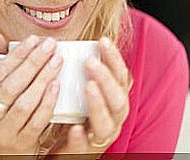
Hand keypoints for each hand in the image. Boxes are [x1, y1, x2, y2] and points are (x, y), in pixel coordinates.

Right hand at [0, 32, 62, 154]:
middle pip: (11, 86)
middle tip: (50, 46)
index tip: (35, 39)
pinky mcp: (20, 145)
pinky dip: (48, 101)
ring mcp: (2, 134)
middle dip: (33, 62)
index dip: (17, 54)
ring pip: (25, 102)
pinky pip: (37, 120)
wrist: (3, 156)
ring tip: (57, 61)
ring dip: (43, 78)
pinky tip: (57, 85)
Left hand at [52, 37, 131, 154]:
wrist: (69, 147)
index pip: (120, 76)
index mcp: (116, 99)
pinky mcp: (85, 151)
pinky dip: (80, 137)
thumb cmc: (78, 113)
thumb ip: (84, 71)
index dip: (114, 59)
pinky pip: (85, 146)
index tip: (102, 41)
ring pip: (106, 122)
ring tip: (89, 87)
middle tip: (90, 62)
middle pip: (117, 98)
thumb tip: (68, 42)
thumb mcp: (85, 90)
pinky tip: (75, 128)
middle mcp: (114, 117)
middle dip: (106, 78)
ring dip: (98, 103)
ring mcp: (101, 135)